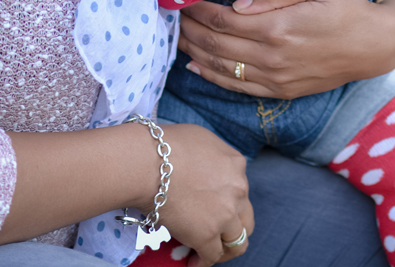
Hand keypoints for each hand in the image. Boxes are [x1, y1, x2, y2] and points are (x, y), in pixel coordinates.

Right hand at [154, 124, 253, 266]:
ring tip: (208, 253)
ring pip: (237, 242)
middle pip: (246, 217)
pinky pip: (212, 256)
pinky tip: (192, 262)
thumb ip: (214, 158)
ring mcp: (225, 213)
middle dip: (233, 228)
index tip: (213, 209)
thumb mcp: (202, 139)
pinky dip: (203, 262)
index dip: (227, 201)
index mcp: (236, 165)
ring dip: (224, 250)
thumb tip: (208, 169)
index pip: (240, 190)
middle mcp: (238, 189)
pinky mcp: (207, 235)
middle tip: (217, 235)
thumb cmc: (166, 146)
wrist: (149, 163)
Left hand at [179, 0, 394, 98]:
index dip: (198, 10)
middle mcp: (272, 57)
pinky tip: (197, 66)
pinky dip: (214, 77)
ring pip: (222, 67)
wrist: (374, 45)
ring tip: (176, 37)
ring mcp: (276, 78)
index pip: (223, 21)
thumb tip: (236, 6)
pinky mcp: (281, 90)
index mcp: (277, 28)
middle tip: (171, 16)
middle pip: (216, 45)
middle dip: (190, 29)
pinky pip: (239, 87)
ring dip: (194, 52)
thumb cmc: (345, 8)